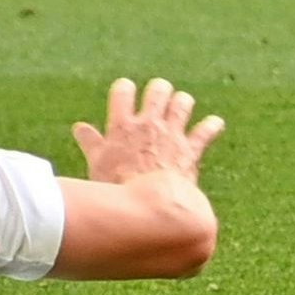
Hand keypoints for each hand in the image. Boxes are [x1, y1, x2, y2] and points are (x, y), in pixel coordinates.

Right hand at [74, 76, 222, 188]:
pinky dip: (212, 125)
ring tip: (181, 102)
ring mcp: (172, 135)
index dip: (125, 88)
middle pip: (157, 91)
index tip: (126, 89)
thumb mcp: (97, 163)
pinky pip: (206, 132)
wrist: (150, 206)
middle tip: (159, 92)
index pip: (123, 92)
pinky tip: (215, 122)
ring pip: (182, 104)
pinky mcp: (191, 150)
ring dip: (182, 101)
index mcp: (122, 125)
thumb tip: (79, 128)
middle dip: (159, 89)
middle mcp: (149, 124)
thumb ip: (90, 142)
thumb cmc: (118, 186)